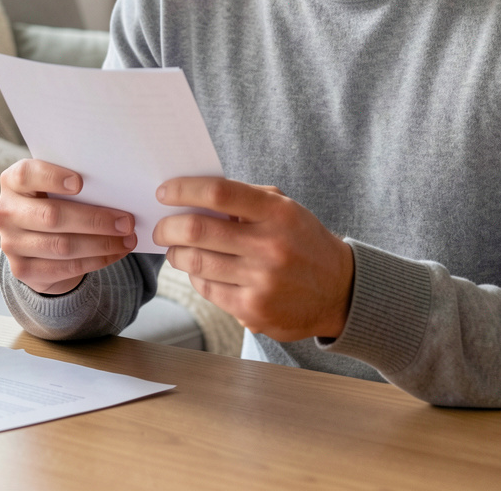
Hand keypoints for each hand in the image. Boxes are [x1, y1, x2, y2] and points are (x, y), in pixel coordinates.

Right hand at [0, 159, 136, 294]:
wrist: (36, 239)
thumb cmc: (54, 199)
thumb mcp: (56, 185)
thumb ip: (74, 181)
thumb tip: (116, 185)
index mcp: (12, 181)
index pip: (26, 175)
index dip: (52, 177)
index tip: (80, 183)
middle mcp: (6, 212)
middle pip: (52, 216)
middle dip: (95, 220)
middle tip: (126, 221)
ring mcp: (10, 244)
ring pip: (62, 246)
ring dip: (101, 243)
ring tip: (128, 239)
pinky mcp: (22, 270)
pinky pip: (65, 268)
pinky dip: (96, 260)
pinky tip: (116, 252)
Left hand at [152, 177, 353, 341]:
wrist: (338, 290)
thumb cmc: (302, 240)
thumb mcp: (284, 208)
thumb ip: (244, 199)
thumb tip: (194, 196)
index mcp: (276, 212)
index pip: (218, 193)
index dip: (183, 190)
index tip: (165, 192)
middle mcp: (269, 246)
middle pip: (197, 231)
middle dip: (168, 227)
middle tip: (161, 227)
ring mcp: (261, 281)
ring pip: (195, 263)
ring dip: (176, 254)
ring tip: (176, 248)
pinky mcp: (253, 311)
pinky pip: (207, 289)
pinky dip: (196, 276)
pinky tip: (200, 269)